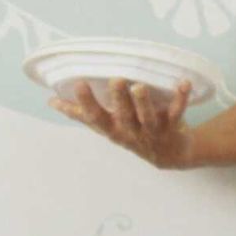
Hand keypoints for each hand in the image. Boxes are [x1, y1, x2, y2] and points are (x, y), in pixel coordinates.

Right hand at [50, 77, 194, 169]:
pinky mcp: (174, 126)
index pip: (96, 117)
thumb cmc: (131, 134)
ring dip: (144, 102)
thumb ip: (81, 114)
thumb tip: (52, 101)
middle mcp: (131, 130)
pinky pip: (178, 112)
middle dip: (118, 99)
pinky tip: (184, 83)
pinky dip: (181, 98)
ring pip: (148, 116)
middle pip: (123, 115)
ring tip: (140, 86)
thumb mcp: (105, 128)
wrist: (170, 155)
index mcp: (112, 129)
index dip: (86, 103)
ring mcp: (152, 130)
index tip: (78, 84)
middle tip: (116, 80)